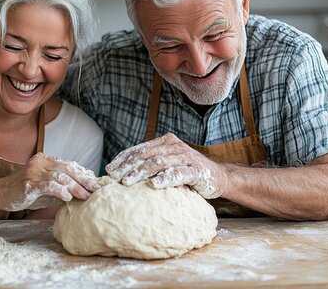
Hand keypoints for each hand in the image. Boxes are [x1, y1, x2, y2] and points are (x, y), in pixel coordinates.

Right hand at [0, 153, 99, 210]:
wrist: (0, 194)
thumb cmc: (25, 192)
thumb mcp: (46, 188)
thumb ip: (61, 187)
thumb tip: (83, 192)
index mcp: (46, 160)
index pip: (69, 165)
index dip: (84, 174)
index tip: (96, 183)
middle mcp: (41, 162)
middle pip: (68, 169)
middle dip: (84, 180)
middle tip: (96, 189)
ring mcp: (34, 172)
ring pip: (60, 177)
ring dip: (75, 187)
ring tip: (86, 196)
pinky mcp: (28, 183)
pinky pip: (47, 185)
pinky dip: (59, 190)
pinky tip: (68, 197)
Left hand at [105, 133, 225, 198]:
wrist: (219, 178)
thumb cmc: (188, 173)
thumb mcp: (168, 165)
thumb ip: (151, 164)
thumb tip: (122, 174)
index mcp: (166, 142)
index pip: (139, 148)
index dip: (123, 158)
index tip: (109, 169)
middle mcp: (175, 146)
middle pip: (146, 155)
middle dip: (127, 166)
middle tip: (114, 178)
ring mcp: (187, 157)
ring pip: (158, 162)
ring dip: (140, 173)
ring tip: (127, 182)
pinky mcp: (197, 171)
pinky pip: (178, 174)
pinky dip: (164, 179)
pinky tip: (153, 185)